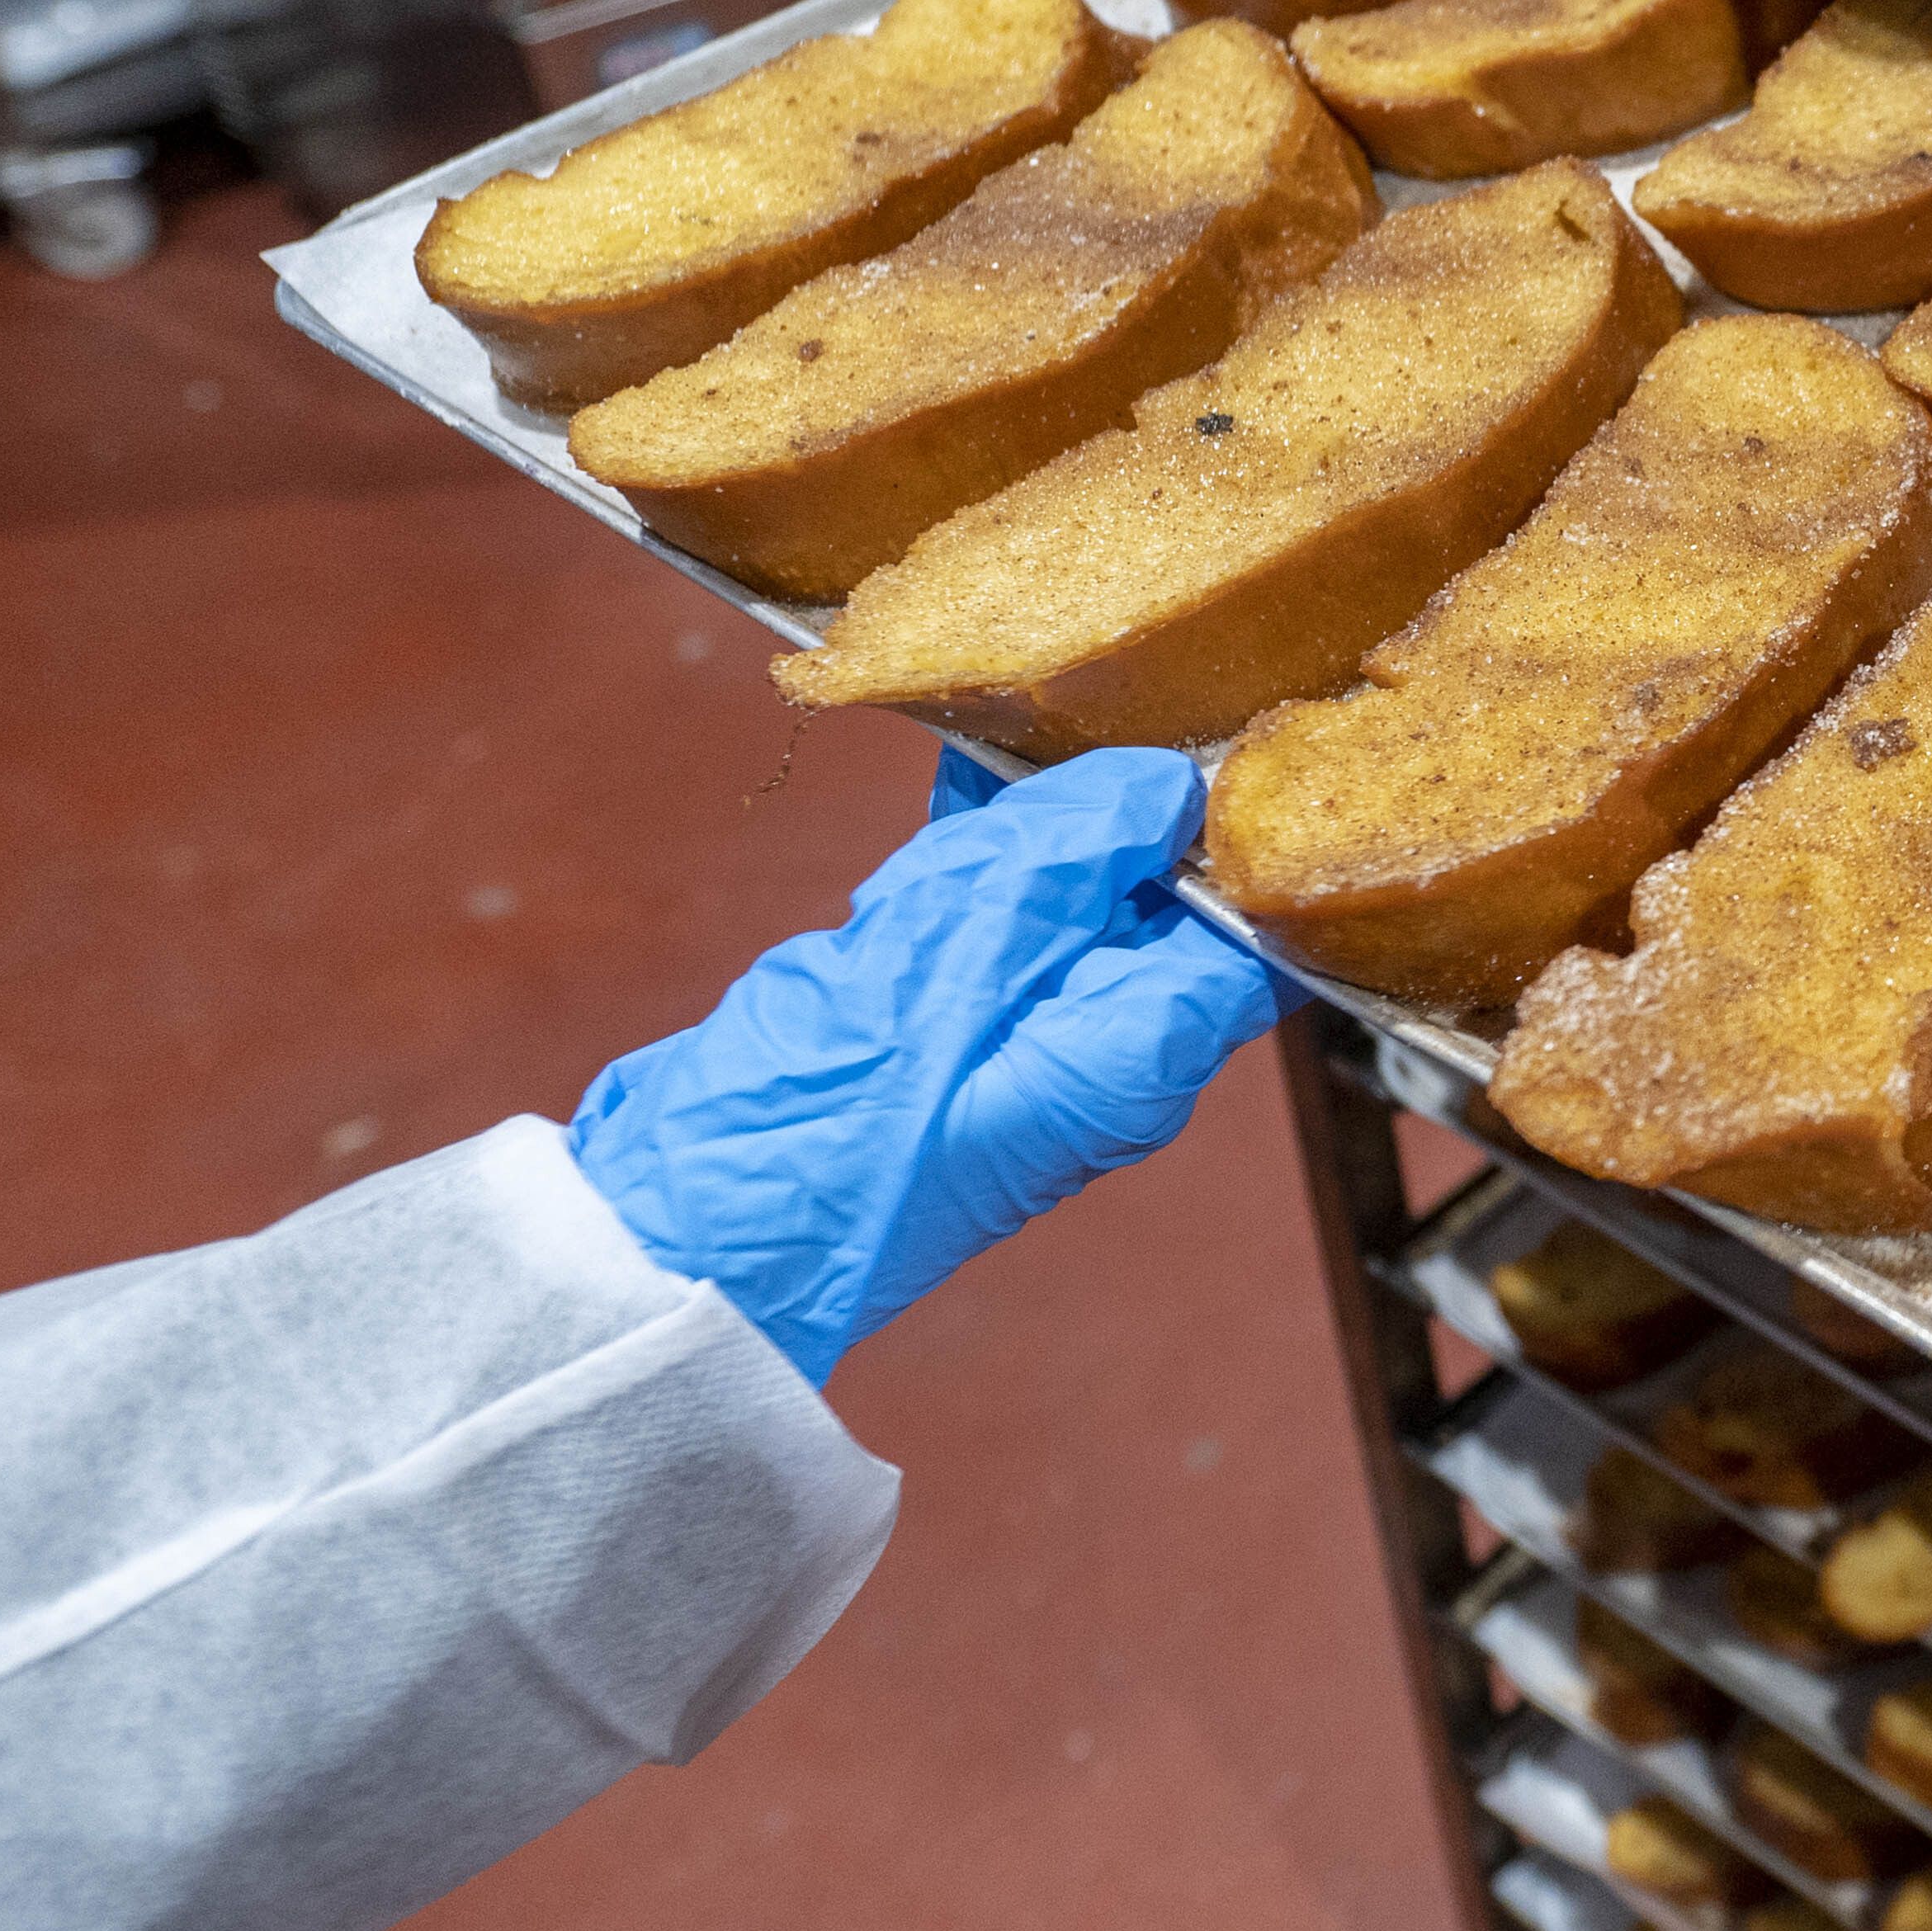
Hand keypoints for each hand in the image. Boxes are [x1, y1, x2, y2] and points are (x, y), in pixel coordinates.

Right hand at [569, 749, 1279, 1384]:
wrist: (681, 1234)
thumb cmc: (815, 1127)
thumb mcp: (950, 960)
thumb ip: (1062, 865)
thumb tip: (1158, 789)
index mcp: (1133, 1060)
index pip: (1250, 938)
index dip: (1246, 835)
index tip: (1224, 736)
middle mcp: (1096, 1059)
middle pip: (1165, 906)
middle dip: (1142, 806)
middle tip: (1112, 695)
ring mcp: (1014, 1046)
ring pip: (1071, 900)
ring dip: (1051, 815)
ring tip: (1027, 723)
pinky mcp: (935, 1031)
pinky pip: (989, 918)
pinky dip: (981, 846)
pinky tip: (966, 764)